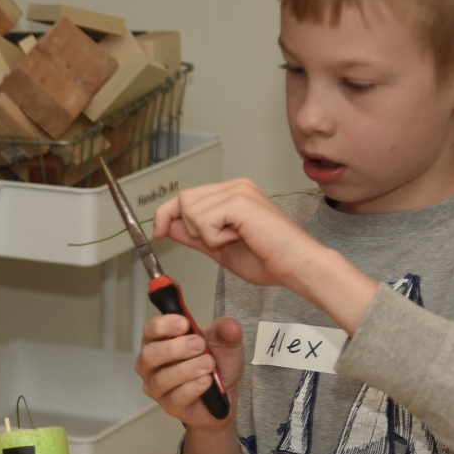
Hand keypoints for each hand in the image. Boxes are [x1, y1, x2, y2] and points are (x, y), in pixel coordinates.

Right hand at [135, 313, 242, 432]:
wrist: (227, 394)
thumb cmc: (217, 364)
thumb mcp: (226, 341)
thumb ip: (227, 330)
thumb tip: (229, 327)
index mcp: (160, 340)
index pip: (150, 329)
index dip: (164, 325)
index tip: (185, 324)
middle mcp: (152, 363)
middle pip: (150, 354)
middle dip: (176, 348)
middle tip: (200, 345)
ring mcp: (157, 385)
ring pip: (162, 378)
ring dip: (188, 369)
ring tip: (209, 364)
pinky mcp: (169, 405)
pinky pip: (176, 397)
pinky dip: (193, 388)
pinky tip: (207, 381)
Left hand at [150, 179, 377, 321]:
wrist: (296, 267)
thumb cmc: (268, 258)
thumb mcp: (219, 247)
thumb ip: (194, 235)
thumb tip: (168, 226)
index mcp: (232, 194)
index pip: (185, 196)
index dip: (166, 214)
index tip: (158, 231)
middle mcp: (235, 187)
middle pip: (183, 199)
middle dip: (189, 227)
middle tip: (218, 241)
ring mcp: (238, 191)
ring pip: (191, 210)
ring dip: (206, 234)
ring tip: (234, 239)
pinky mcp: (240, 201)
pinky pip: (204, 219)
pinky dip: (214, 237)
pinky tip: (238, 238)